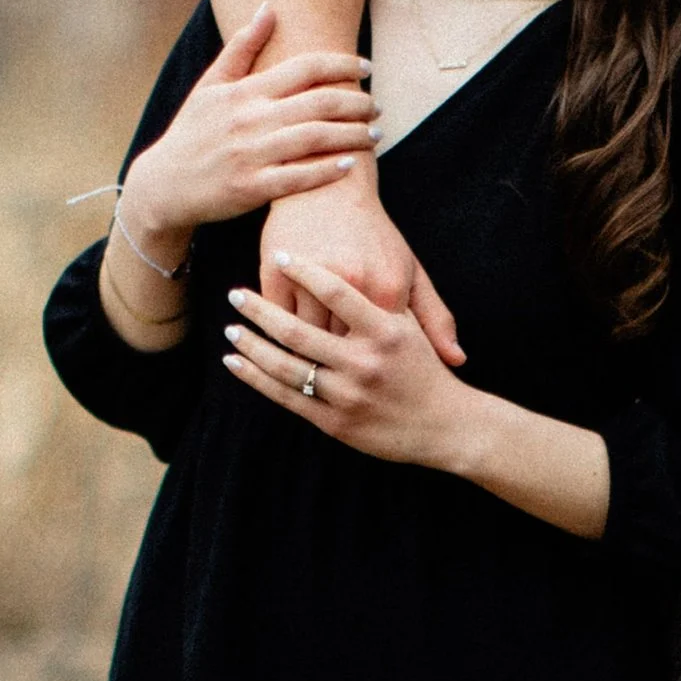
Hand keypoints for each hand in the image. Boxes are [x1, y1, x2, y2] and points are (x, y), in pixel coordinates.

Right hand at [118, 4, 383, 249]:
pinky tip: (350, 164)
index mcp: (244, 92)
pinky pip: (299, 178)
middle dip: (357, 103)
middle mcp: (250, 120)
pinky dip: (327, 170)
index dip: (342, 65)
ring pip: (315, 139)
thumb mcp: (210, 85)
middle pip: (319, 103)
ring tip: (376, 135)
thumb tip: (269, 7)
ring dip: (353, 135)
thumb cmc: (193, 133)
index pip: (304, 69)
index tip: (367, 68)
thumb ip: (242, 47)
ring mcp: (252, 155)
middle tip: (378, 106)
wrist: (164, 186)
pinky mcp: (252, 188)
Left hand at [221, 264, 473, 467]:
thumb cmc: (426, 371)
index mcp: (385, 330)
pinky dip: (257, 378)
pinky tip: (236, 363)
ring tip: (231, 327)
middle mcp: (365, 361)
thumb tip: (353, 272)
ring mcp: (349, 394)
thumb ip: (383, 302)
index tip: (281, 254)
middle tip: (235, 294)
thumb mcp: (412, 328)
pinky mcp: (337, 422)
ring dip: (251, 345)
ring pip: (286, 366)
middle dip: (259, 312)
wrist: (449, 426)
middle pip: (298, 331)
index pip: (334, 291)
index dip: (303, 271)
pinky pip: (287, 396)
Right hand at [257, 175, 464, 367]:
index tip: (372, 379)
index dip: (375, 369)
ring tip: (306, 365)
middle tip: (337, 380)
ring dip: (304, 355)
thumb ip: (434, 318)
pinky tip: (280, 336)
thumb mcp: (410, 270)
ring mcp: (312, 280)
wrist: (329, 185)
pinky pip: (278, 319)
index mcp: (388, 292)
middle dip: (339, 369)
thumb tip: (457, 361)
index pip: (381, 353)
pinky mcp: (278, 273)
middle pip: (342, 352)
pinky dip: (279, 331)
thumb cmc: (374, 233)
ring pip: (305, 341)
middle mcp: (352, 286)